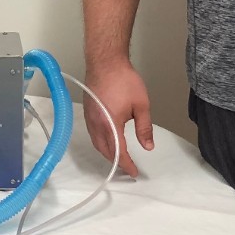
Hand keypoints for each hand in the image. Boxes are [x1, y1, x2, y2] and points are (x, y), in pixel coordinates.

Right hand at [83, 60, 152, 178]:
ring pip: (97, 143)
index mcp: (110, 125)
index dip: (127, 165)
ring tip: (119, 157)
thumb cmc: (124, 80)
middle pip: (105, 151)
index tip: (134, 173)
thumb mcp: (141, 105)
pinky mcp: (87, 112)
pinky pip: (92, 134)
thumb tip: (148, 147)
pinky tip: (108, 141)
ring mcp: (89, 118)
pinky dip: (101, 143)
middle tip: (128, 168)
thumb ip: (144, 128)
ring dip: (107, 153)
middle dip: (116, 162)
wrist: (105, 61)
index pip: (118, 152)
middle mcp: (96, 124)